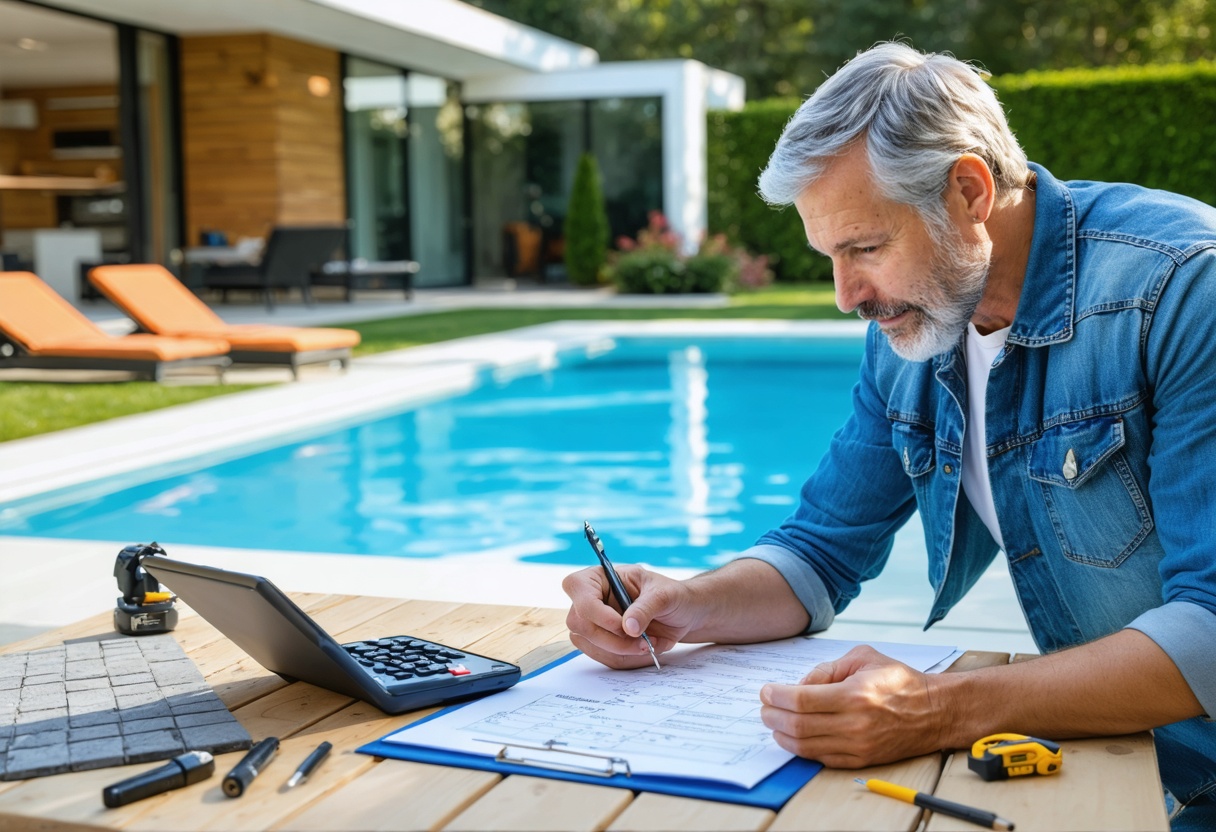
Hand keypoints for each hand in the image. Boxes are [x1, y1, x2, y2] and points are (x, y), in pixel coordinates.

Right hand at [562, 565, 701, 668]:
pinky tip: (646, 649)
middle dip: (612, 639)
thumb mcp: (665, 595)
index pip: (577, 588)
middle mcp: (592, 599)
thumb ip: (646, 608)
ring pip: (591, 645)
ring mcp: (595, 623)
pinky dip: (627, 659)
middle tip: (643, 641)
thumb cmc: (673, 596)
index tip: (623, 625)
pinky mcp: (603, 643)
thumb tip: (628, 627)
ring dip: (622, 652)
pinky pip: (604, 658)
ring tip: (650, 644)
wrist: (686, 614)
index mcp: (601, 576)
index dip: (596, 611)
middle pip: (579, 624)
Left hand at [759, 645, 945, 767]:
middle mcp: (855, 723)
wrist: (934, 711)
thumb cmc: (897, 680)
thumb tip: (798, 685)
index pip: (802, 700)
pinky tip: (793, 737)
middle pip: (799, 725)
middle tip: (764, 707)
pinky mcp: (861, 760)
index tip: (766, 691)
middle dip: (773, 716)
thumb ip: (827, 669)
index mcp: (854, 694)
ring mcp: (858, 745)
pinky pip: (822, 758)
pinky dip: (802, 749)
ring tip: (773, 722)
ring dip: (782, 735)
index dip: (777, 696)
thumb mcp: (862, 658)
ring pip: (806, 746)